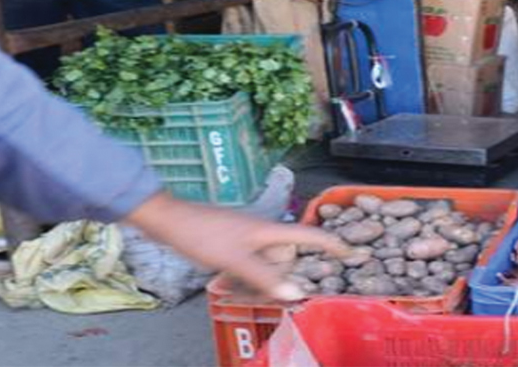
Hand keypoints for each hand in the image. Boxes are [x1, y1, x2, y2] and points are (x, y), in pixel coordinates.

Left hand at [124, 192, 348, 301]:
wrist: (167, 221)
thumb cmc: (204, 235)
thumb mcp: (236, 260)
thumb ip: (266, 278)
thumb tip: (298, 294)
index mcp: (270, 231)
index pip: (310, 236)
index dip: (331, 244)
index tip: (350, 253)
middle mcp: (263, 233)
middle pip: (285, 259)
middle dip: (278, 279)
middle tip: (263, 297)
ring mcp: (246, 239)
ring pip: (264, 265)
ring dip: (255, 282)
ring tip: (236, 293)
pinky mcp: (231, 245)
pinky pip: (247, 266)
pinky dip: (242, 278)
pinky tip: (226, 287)